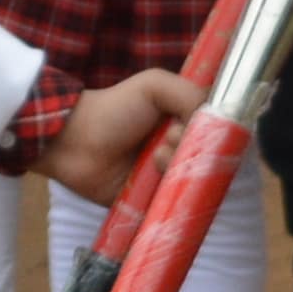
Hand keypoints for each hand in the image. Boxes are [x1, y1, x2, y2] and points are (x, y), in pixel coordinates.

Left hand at [34, 67, 202, 213]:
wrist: (75, 142)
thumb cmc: (113, 109)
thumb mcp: (153, 86)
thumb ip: (189, 93)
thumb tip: (213, 117)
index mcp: (183, 122)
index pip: (217, 133)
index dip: (212, 131)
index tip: (191, 125)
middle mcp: (179, 150)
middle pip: (208, 159)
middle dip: (193, 149)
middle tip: (169, 140)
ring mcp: (167, 176)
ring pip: (193, 182)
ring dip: (178, 168)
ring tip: (154, 158)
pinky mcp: (154, 201)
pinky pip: (175, 205)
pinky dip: (170, 195)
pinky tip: (152, 179)